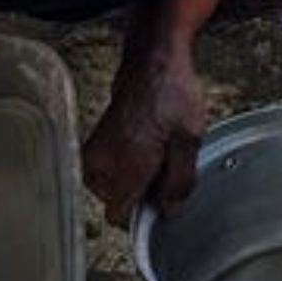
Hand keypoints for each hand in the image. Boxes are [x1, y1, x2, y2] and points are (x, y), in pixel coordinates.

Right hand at [81, 42, 206, 225]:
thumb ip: (180, 181)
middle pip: (119, 202)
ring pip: (115, 188)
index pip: (119, 216)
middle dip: (143, 192)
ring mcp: (92, 156)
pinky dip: (128, 166)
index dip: (143, 215)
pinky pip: (110, 173)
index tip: (160, 201)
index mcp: (125, 165)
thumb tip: (167, 212)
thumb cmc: (171, 96)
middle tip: (165, 163)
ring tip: (156, 149)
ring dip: (137, 178)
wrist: (152, 64)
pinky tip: (146, 144)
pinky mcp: (91, 149)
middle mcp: (101, 164)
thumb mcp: (190, 140)